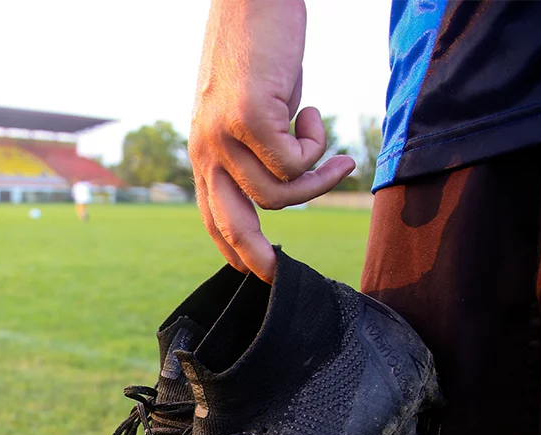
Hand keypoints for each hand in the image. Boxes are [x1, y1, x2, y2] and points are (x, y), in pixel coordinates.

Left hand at [189, 0, 355, 281]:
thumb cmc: (262, 51)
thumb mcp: (256, 112)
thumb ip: (261, 151)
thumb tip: (286, 186)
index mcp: (205, 151)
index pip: (213, 215)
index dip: (233, 250)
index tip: (257, 270)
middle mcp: (205, 148)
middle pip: (230, 225)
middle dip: (257, 259)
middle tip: (280, 276)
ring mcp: (222, 134)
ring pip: (279, 194)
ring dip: (317, 181)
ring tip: (335, 155)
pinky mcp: (247, 116)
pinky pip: (294, 162)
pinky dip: (316, 147)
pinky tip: (311, 113)